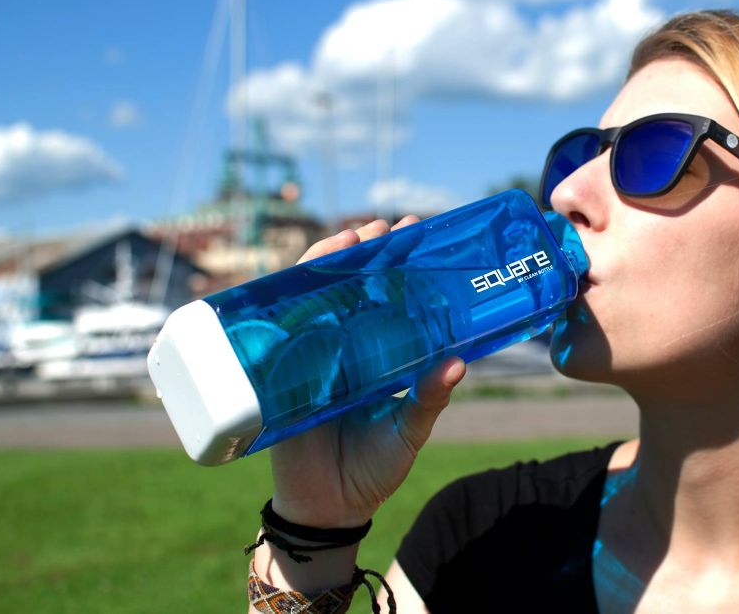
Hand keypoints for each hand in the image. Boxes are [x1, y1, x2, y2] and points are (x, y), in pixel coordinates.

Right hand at [268, 217, 466, 527]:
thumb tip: (458, 364)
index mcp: (376, 356)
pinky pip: (280, 329)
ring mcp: (310, 356)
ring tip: (351, 238)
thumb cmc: (373, 468)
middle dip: (365, 252)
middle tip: (385, 228)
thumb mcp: (408, 431)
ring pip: (315, 297)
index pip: (387, 298)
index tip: (416, 234)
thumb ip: (429, 398)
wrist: (330, 510)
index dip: (399, 266)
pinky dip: (289, 299)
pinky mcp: (280, 373)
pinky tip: (307, 275)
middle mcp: (343, 348)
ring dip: (329, 263)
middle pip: (350, 287)